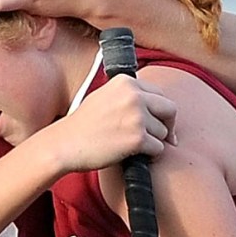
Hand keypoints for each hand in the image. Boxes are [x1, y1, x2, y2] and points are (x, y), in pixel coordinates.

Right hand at [52, 73, 176, 171]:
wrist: (66, 144)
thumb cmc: (83, 125)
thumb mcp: (105, 96)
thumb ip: (128, 95)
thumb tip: (154, 105)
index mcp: (126, 82)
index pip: (159, 94)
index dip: (160, 110)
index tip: (160, 121)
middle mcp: (134, 95)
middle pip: (169, 109)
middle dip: (168, 124)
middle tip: (165, 137)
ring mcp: (137, 116)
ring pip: (163, 132)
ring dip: (153, 142)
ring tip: (133, 145)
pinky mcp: (137, 138)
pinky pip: (158, 149)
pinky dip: (150, 155)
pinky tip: (134, 154)